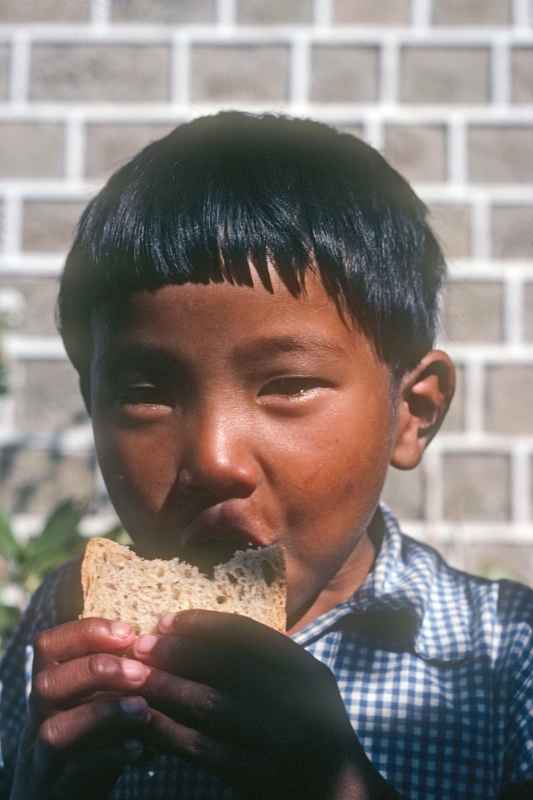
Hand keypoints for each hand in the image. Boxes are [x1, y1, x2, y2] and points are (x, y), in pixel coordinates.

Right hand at [10, 618, 152, 799]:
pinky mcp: (56, 783)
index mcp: (50, 682)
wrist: (65, 790)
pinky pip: (74, 768)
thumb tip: (161, 641)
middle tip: (141, 672)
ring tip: (143, 708)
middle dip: (97, 671)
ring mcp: (40, 752)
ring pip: (55, 730)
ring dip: (104, 714)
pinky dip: (109, 754)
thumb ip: (116, 671)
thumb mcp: (98, 694)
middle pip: (46, 683)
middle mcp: (38, 714)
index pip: (49, 645)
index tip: (128, 633)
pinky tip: (139, 747)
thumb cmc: (93, 731)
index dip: (86, 633)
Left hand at [132, 610, 395, 798]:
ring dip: (167, 687)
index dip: (202, 624)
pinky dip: (171, 732)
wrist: (338, 792)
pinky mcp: (255, 775)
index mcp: (305, 670)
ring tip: (136, 677)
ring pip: (211, 704)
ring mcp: (276, 738)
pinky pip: (204, 749)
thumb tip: (201, 631)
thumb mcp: (306, 683)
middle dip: (178, 651)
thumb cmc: (314, 729)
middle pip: (225, 664)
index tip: (167, 619)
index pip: (247, 635)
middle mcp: (294, 698)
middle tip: (140, 645)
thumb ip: (268, 658)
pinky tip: (146, 720)